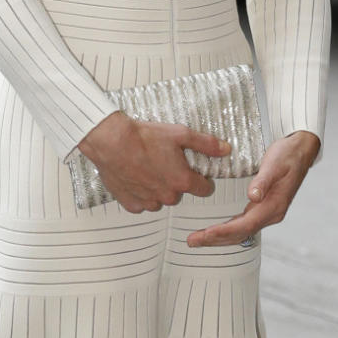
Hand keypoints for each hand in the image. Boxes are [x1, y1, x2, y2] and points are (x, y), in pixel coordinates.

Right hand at [78, 111, 230, 211]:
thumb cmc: (143, 137)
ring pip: (160, 200)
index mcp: (182, 181)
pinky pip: (142, 204)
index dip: (201, 179)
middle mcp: (167, 195)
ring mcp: (148, 201)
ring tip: (148, 169)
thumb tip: (225, 150)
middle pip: (180, 193)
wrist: (112, 142)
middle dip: (175, 181)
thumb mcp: (181, 134)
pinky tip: (136, 177)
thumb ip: (206, 144)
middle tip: (164, 163)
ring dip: (158, 188)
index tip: (194, 172)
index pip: (204, 190)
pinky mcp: (131, 203)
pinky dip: (140, 194)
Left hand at [187, 130, 320, 247]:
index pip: (245, 225)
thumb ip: (263, 181)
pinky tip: (215, 231)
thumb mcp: (275, 164)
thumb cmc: (288, 155)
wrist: (301, 151)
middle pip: (241, 234)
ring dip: (219, 238)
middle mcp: (272, 213)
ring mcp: (268, 213)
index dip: (224, 231)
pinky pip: (243, 225)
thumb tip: (253, 196)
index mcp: (274, 205)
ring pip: (241, 232)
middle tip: (192, 241)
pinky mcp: (264, 208)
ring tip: (198, 240)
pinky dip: (228, 230)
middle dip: (215, 239)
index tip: (206, 234)